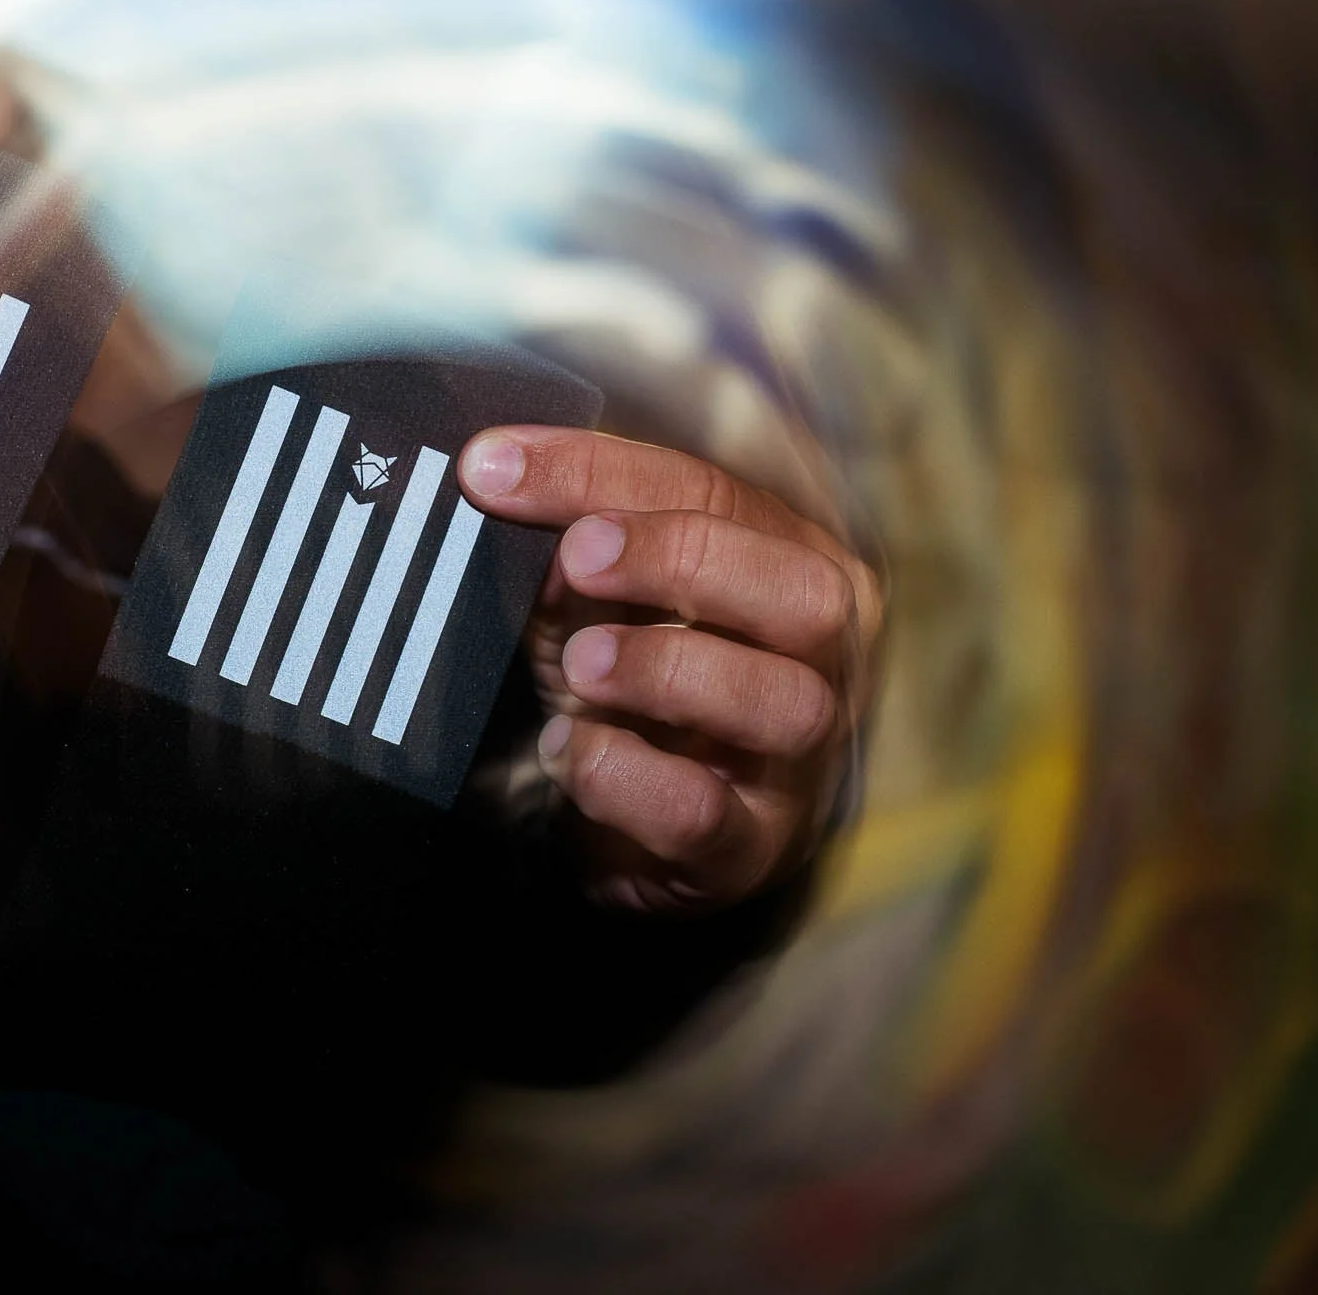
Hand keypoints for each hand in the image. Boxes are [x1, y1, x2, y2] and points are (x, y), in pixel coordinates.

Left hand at [457, 427, 880, 913]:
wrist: (641, 832)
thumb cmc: (634, 689)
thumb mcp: (599, 600)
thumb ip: (570, 548)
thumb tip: (505, 489)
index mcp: (790, 567)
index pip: (714, 494)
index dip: (601, 472)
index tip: (494, 466)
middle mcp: (822, 662)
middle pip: (803, 591)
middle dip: (682, 558)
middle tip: (577, 554)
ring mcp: (796, 764)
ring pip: (784, 703)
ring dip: (667, 668)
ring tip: (580, 662)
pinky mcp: (747, 852)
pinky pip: (705, 815)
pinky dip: (626, 777)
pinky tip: (567, 750)